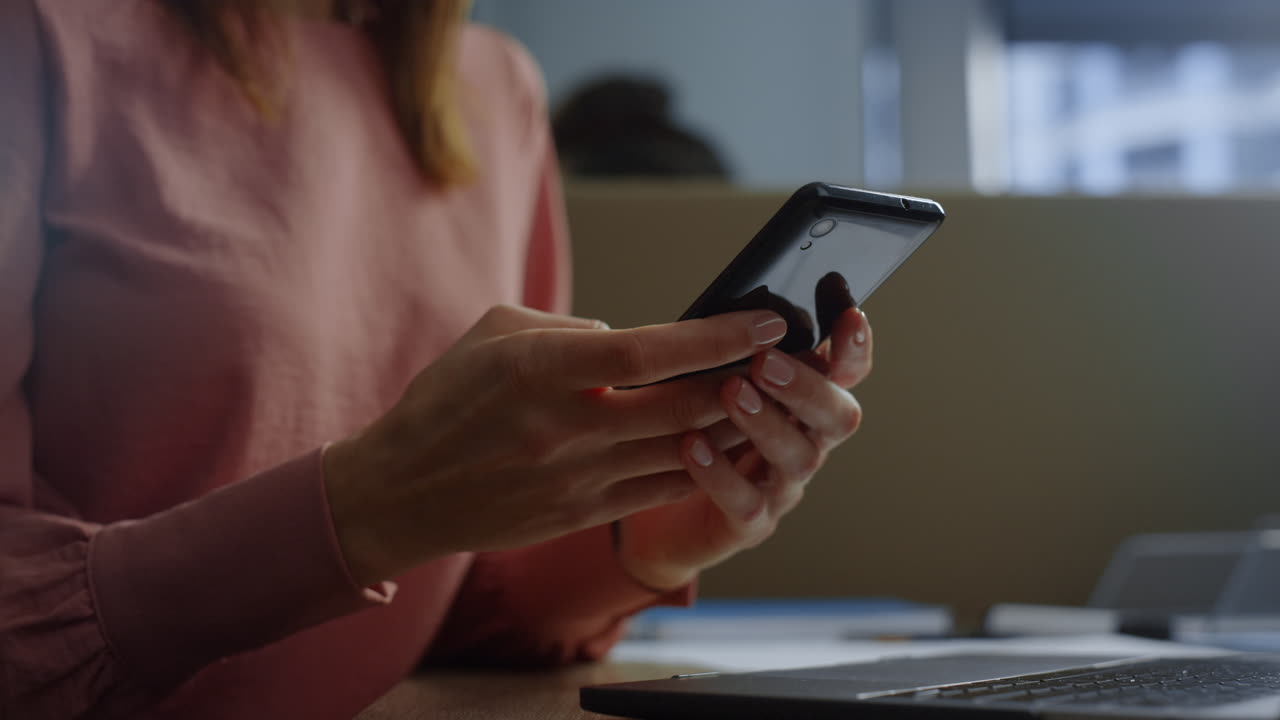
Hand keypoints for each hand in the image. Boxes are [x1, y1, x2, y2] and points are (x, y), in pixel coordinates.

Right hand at [322, 304, 788, 584]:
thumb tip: (633, 339)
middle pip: (682, 405)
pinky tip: (720, 439)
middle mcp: (566, 427)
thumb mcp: (495, 334)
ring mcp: (577, 478)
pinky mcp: (582, 513)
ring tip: (763, 396)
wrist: (402, 492)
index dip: (718, 335)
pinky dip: (699, 462)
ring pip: (682, 452)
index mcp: (542, 370)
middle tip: (780, 357)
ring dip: (730, 424)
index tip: (766, 319)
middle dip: (743, 379)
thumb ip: (568, 329)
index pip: (652, 351)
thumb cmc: (445, 399)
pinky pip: (660, 488)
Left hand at [614, 307, 871, 589]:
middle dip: (806, 386)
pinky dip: (720, 474)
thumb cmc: (689, 430)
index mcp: (803, 402)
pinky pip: (746, 503)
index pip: (846, 372)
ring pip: (798, 458)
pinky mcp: (749, 524)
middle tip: (765, 362)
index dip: (854, 348)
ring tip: (730, 392)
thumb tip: (729, 307)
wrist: (660, 517)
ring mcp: (781, 487)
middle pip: (838, 416)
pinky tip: (691, 446)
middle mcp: (805, 443)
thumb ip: (730, 352)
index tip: (848, 315)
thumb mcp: (707, 381)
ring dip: (766, 422)